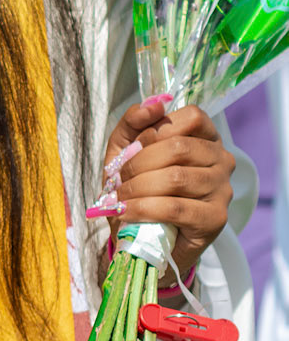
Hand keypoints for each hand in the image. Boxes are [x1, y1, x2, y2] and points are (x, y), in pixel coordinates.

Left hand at [96, 99, 234, 278]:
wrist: (143, 237)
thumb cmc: (139, 188)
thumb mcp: (127, 150)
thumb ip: (134, 123)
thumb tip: (152, 104)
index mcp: (206, 138)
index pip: (192, 117)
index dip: (155, 130)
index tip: (133, 149)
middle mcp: (222, 160)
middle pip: (179, 147)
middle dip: (138, 163)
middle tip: (117, 180)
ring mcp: (222, 189)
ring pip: (176, 178)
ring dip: (137, 188)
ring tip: (119, 199)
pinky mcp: (215, 218)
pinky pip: (175, 207)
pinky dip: (143, 208)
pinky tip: (126, 212)